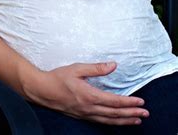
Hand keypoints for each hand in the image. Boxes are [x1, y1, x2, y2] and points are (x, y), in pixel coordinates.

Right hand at [25, 62, 148, 125]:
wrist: (43, 90)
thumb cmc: (58, 77)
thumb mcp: (77, 68)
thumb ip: (96, 68)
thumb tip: (113, 65)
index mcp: (90, 95)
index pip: (114, 101)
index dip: (129, 102)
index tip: (141, 102)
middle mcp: (90, 108)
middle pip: (115, 113)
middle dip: (132, 113)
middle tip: (145, 113)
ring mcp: (86, 114)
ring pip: (110, 120)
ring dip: (125, 120)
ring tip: (137, 120)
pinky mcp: (82, 116)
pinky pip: (102, 122)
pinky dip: (113, 122)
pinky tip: (118, 121)